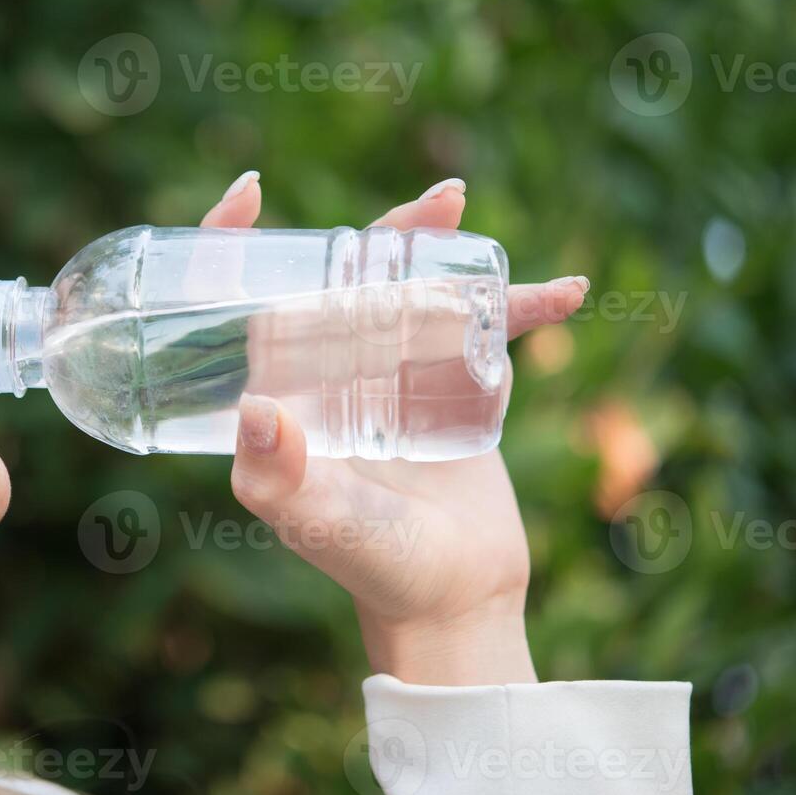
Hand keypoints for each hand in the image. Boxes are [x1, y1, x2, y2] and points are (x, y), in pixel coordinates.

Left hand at [198, 172, 586, 685]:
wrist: (453, 600)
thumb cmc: (372, 564)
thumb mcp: (319, 521)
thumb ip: (280, 479)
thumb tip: (257, 408)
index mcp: (281, 388)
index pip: (241, 301)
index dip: (232, 244)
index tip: (251, 194)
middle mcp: (329, 372)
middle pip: (341, 277)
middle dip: (375, 232)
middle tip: (425, 208)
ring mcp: (393, 372)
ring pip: (410, 287)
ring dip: (439, 245)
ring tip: (460, 213)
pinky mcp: (451, 385)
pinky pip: (483, 329)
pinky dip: (521, 307)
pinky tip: (563, 293)